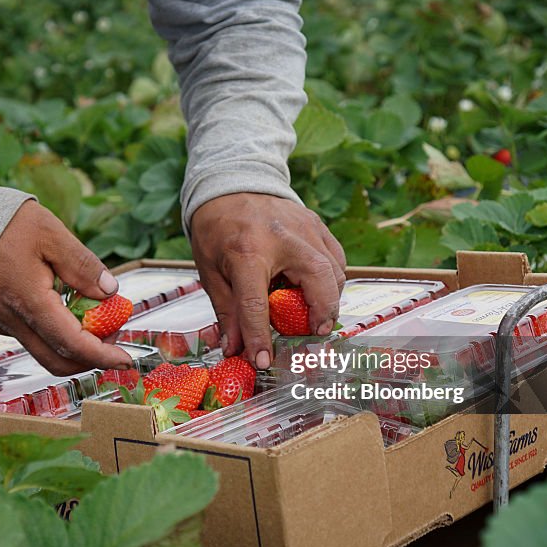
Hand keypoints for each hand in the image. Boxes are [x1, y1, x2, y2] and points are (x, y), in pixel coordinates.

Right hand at [0, 201, 133, 374]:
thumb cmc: (4, 224)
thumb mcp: (51, 234)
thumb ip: (82, 265)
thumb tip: (110, 292)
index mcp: (27, 300)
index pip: (71, 343)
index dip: (102, 355)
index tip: (126, 359)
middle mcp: (11, 320)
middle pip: (57, 361)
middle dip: (91, 358)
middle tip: (114, 336)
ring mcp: (1, 324)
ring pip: (44, 351)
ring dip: (74, 347)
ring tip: (96, 318)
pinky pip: (31, 338)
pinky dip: (56, 335)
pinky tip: (69, 310)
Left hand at [189, 194, 346, 368]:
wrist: (228, 185)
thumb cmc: (216, 230)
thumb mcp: (211, 271)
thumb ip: (227, 311)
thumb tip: (235, 348)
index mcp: (246, 252)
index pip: (256, 304)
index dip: (260, 337)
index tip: (265, 361)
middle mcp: (282, 238)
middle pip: (318, 279)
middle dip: (322, 312)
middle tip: (314, 334)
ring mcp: (304, 227)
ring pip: (334, 269)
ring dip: (329, 298)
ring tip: (315, 315)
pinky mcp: (316, 223)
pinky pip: (336, 256)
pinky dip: (333, 279)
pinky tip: (319, 290)